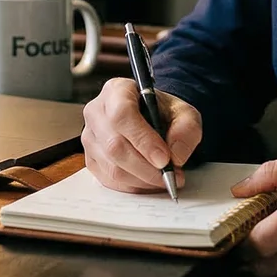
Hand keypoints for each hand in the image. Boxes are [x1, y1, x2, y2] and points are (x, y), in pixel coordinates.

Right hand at [81, 77, 201, 193]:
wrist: (152, 119)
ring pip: (112, 167)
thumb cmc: (163, 113)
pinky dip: (133, 186)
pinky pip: (109, 180)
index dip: (143, 140)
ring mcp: (90, 136)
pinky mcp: (90, 158)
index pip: (122, 114)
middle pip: (114, 145)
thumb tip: (175, 156)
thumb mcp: (184, 113)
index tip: (164, 159)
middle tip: (170, 175)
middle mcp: (97, 111)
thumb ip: (186, 129)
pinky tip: (149, 181)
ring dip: (142, 179)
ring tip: (164, 179)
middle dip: (146, 168)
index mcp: (116, 90)